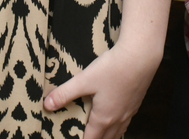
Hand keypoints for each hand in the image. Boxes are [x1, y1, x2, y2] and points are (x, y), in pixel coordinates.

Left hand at [42, 39, 161, 138]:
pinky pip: (126, 121)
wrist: (141, 57)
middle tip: (87, 136)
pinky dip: (119, 125)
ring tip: (100, 133)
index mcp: (104, 118)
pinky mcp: (136, 102)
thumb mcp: (84, 80)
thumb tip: (47, 105)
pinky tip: (116, 116)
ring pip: (118, 132)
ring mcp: (129, 112)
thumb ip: (65, 93)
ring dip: (108, 135)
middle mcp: (118, 119)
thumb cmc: (113, 69)